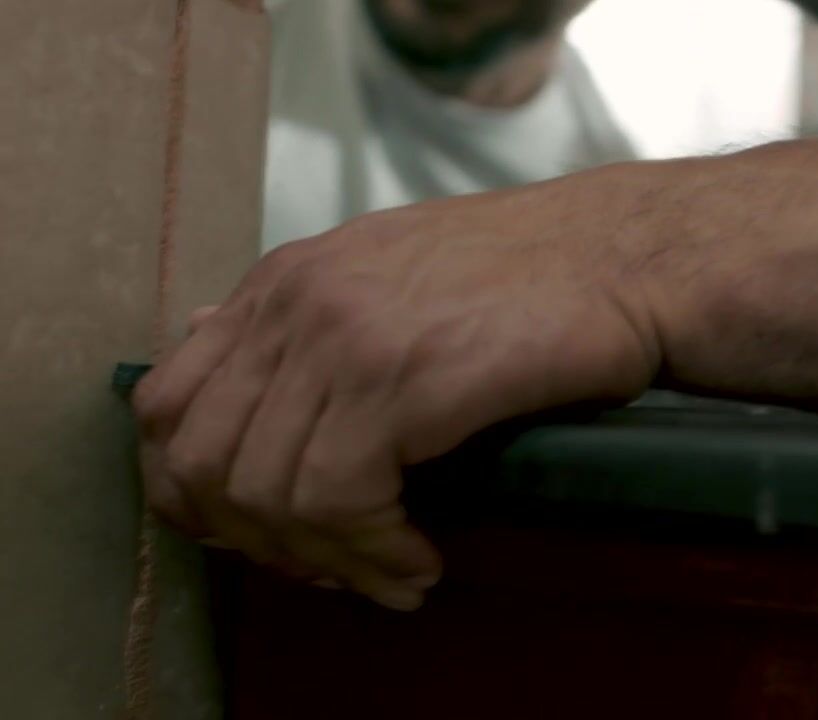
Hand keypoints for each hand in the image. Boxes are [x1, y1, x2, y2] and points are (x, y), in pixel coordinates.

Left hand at [134, 167, 660, 609]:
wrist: (626, 255)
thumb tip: (204, 335)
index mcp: (286, 280)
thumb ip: (301, 317)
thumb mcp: (393, 273)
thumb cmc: (530, 277)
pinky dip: (373, 553)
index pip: (168, 403)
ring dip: (327, 560)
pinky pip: (339, 502)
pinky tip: (418, 560)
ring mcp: (344, 338)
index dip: (194, 493)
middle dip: (256, 541)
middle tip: (329, 568)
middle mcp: (297, 302)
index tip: (260, 535)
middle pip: (203, 461)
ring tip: (388, 572)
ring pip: (267, 494)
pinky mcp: (402, 382)